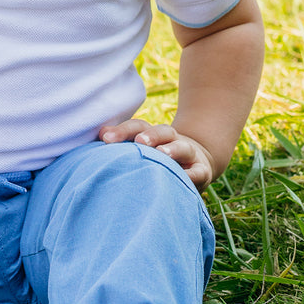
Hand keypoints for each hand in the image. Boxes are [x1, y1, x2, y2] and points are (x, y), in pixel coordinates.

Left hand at [99, 119, 214, 191]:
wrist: (195, 163)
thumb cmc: (157, 157)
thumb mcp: (142, 147)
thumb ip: (123, 140)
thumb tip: (101, 133)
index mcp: (152, 134)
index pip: (138, 127)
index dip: (123, 130)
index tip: (105, 138)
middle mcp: (171, 140)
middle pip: (162, 131)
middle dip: (150, 135)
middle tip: (139, 142)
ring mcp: (188, 154)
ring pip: (183, 148)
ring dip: (173, 149)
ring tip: (162, 153)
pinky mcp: (202, 171)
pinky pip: (199, 172)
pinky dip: (192, 174)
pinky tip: (184, 177)